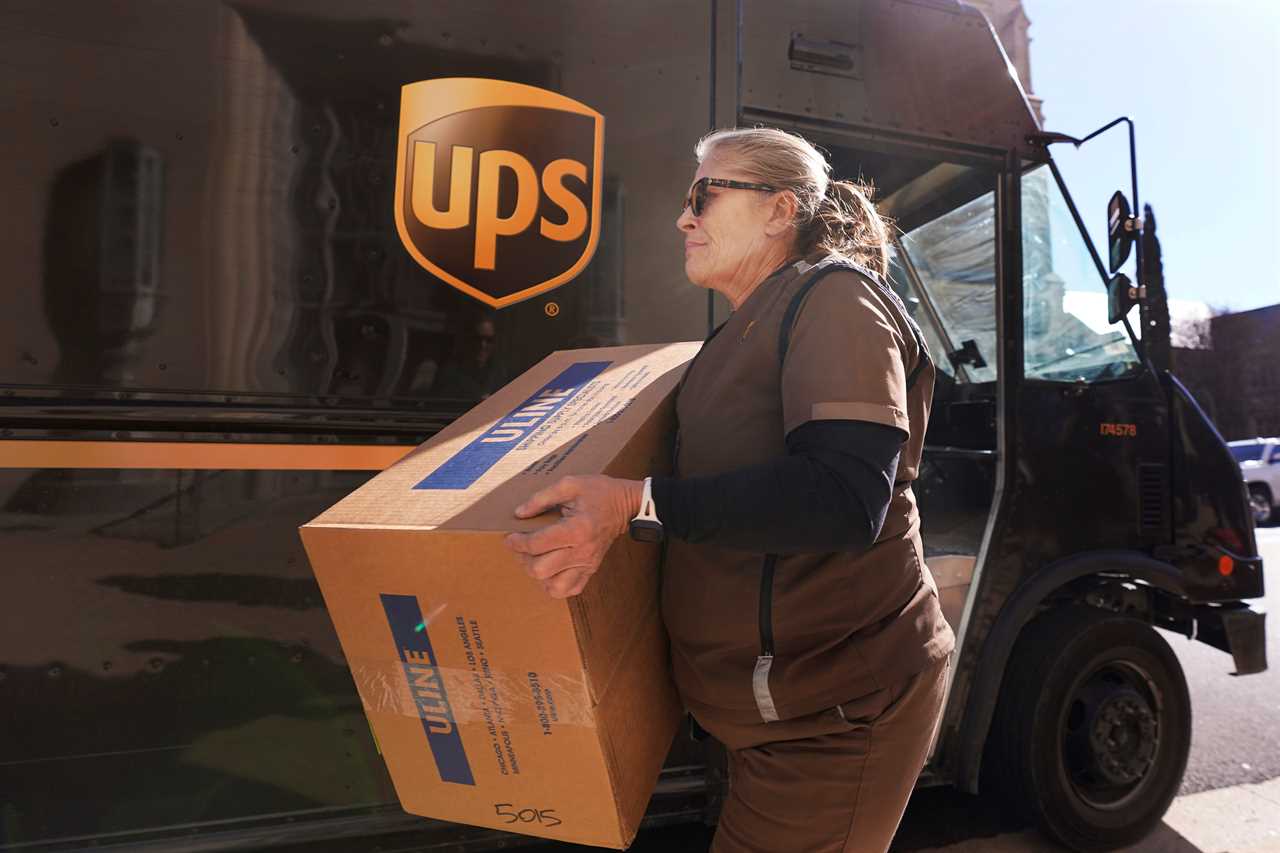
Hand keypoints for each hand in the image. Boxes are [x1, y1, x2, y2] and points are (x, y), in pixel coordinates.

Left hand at [504, 475, 644, 598]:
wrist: (625, 505)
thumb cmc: (598, 492)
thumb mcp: (570, 485)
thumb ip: (541, 498)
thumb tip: (519, 514)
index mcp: (576, 529)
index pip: (536, 545)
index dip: (516, 542)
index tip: (510, 536)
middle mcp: (582, 552)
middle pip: (540, 570)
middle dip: (524, 558)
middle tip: (522, 546)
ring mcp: (587, 564)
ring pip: (553, 587)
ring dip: (538, 575)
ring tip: (536, 558)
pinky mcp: (591, 570)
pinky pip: (569, 590)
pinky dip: (555, 584)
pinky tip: (551, 569)